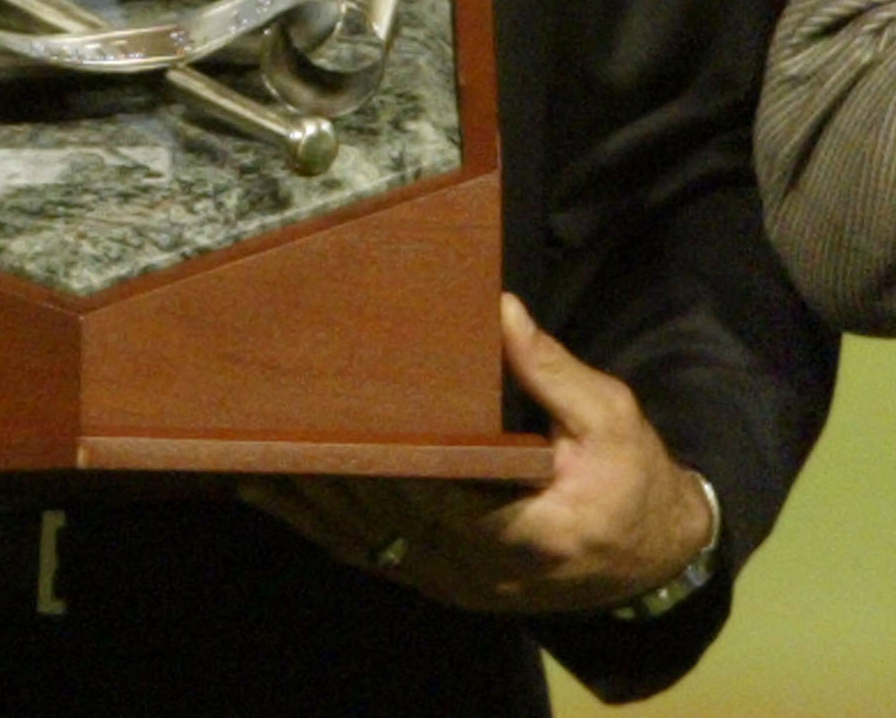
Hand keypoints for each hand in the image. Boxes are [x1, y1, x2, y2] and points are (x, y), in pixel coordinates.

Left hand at [242, 294, 715, 613]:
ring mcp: (451, 583)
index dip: (384, 458)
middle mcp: (475, 567)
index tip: (339, 415)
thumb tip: (501, 312)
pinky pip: (371, 554)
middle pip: (385, 513)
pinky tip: (279, 499)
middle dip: (328, 467)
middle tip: (272, 419)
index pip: (436, 492)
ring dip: (306, 500)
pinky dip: (320, 526)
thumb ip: (550, 370)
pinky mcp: (440, 582)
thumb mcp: (609, 416)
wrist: (647, 561)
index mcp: (525, 528)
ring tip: (248, 457)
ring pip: (365, 538)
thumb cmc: (632, 481)